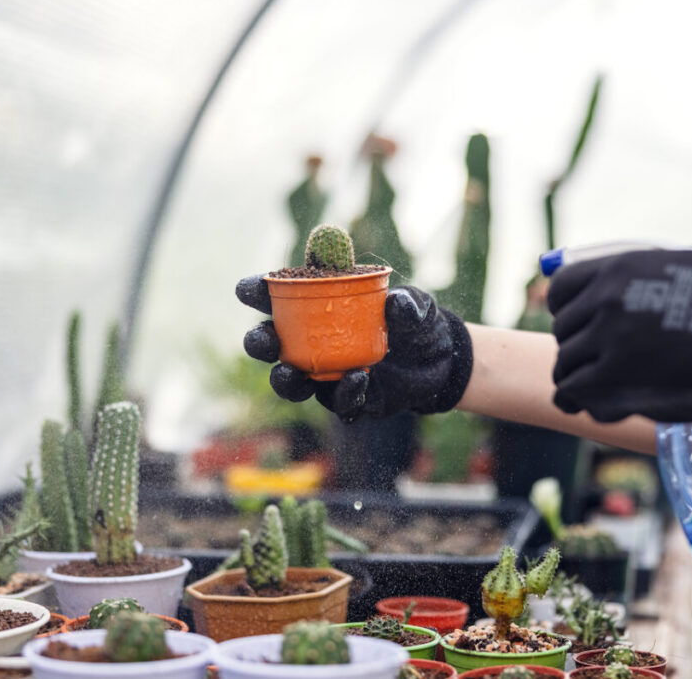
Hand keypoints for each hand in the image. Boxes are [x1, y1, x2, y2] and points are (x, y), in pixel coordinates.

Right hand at [235, 276, 472, 421]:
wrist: (442, 362)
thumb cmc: (418, 322)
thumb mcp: (419, 307)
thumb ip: (409, 304)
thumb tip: (396, 303)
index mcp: (321, 306)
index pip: (279, 297)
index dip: (258, 292)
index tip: (248, 289)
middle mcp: (315, 341)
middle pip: (272, 343)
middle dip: (259, 341)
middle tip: (266, 339)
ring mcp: (328, 374)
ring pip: (292, 381)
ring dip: (285, 379)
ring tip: (293, 372)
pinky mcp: (349, 400)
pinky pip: (338, 403)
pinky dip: (344, 393)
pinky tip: (357, 380)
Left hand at [546, 248, 691, 422]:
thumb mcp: (681, 263)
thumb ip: (637, 271)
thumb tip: (605, 278)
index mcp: (617, 269)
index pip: (561, 290)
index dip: (569, 310)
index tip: (584, 325)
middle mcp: (604, 301)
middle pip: (564, 331)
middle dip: (581, 347)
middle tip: (605, 363)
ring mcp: (608, 340)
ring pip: (565, 366)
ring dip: (581, 379)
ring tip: (605, 389)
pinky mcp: (616, 380)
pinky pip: (575, 394)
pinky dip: (585, 402)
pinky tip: (606, 406)